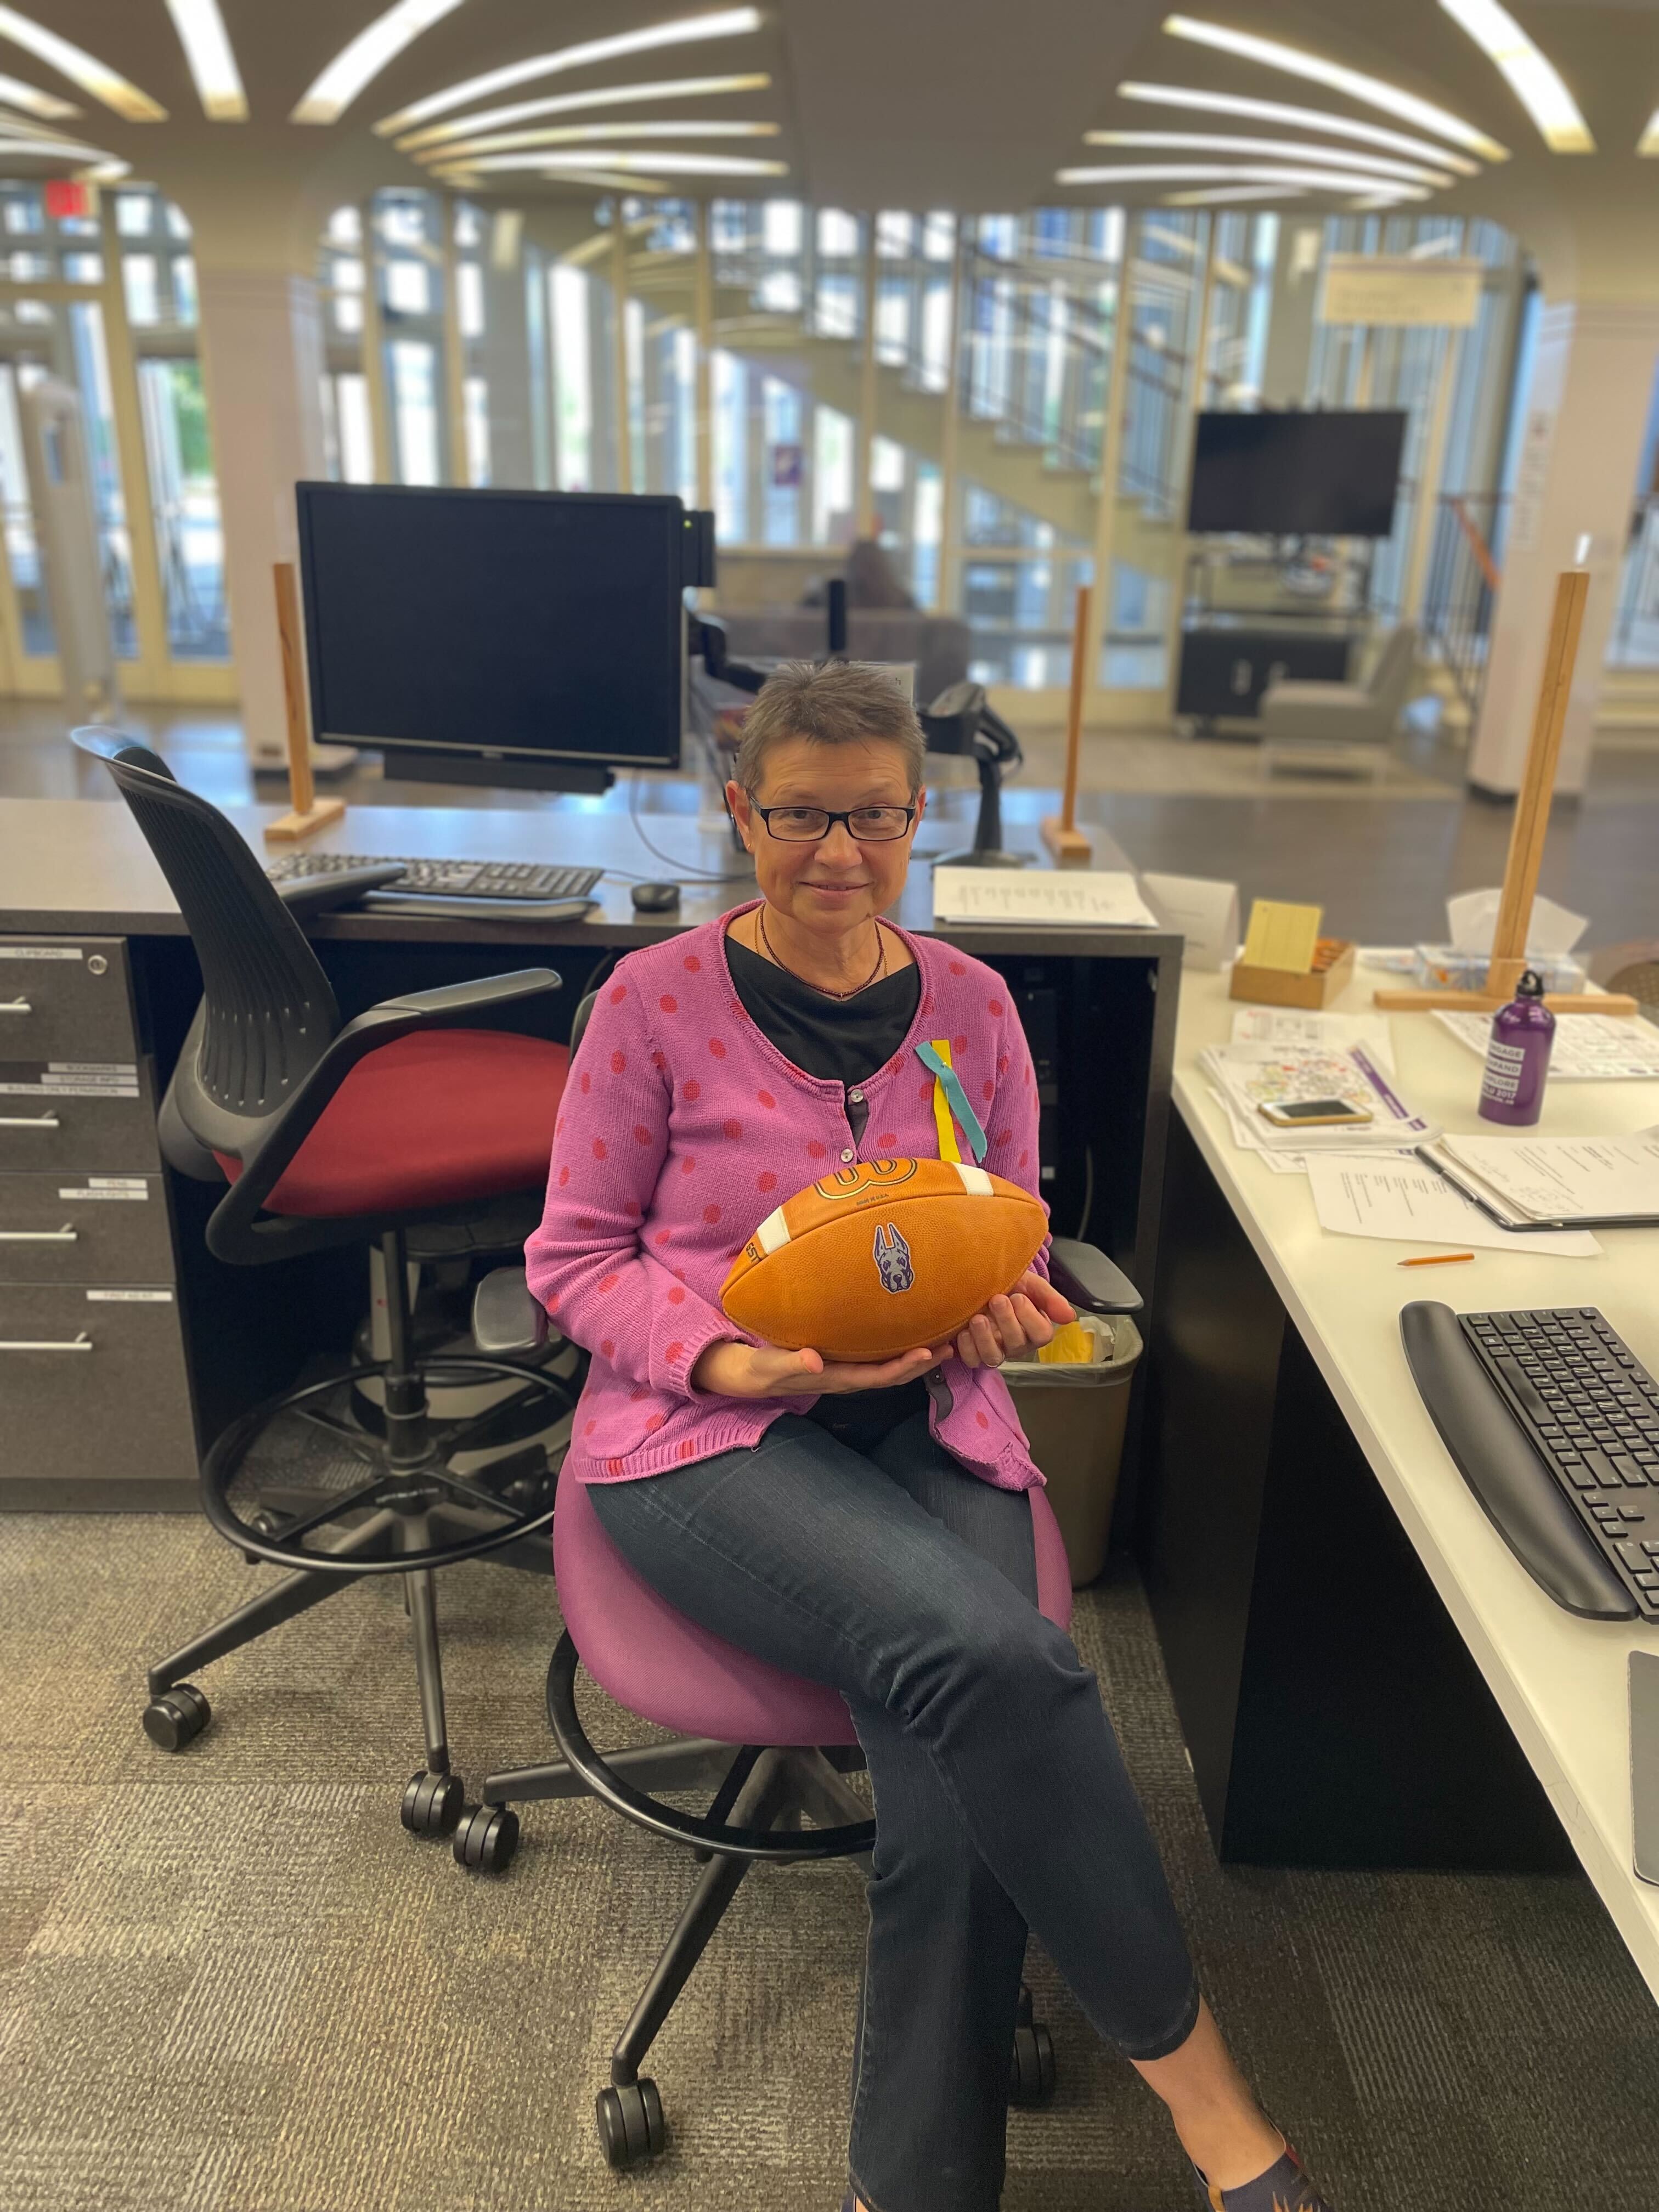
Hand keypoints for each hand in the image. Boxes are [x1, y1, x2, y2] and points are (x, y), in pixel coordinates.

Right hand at [691, 1339, 942, 1399]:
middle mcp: (847, 1376)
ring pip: (888, 1366)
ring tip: (944, 1338)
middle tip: (953, 1343)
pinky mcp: (842, 1359)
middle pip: (893, 1374)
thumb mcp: (770, 1365)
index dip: (905, 1367)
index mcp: (835, 1377)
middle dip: (923, 1363)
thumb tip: (815, 1361)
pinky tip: (910, 1331)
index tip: (929, 1353)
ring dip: (916, 1356)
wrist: (748, 1374)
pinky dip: (897, 1347)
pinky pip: (876, 1356)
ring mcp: (846, 1369)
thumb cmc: (760, 1368)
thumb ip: (791, 1363)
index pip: (878, 1376)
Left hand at [942, 1269, 1075, 1369]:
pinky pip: (972, 1360)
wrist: (979, 1281)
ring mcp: (996, 1350)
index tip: (1018, 1297)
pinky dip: (967, 1347)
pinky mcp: (974, 1354)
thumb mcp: (1030, 1284)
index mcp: (1034, 1329)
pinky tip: (963, 1331)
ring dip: (985, 1338)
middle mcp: (1016, 1344)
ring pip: (994, 1357)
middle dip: (1006, 1320)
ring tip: (977, 1318)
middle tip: (997, 1299)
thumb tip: (1070, 1316)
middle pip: (1017, 1344)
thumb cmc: (1009, 1284)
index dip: (1030, 1318)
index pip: (1042, 1335)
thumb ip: (1050, 1298)